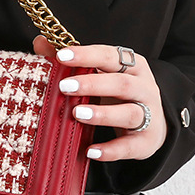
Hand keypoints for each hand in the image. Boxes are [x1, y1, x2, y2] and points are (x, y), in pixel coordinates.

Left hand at [33, 36, 167, 161]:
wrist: (154, 125)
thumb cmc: (120, 95)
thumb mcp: (101, 75)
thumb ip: (72, 60)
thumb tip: (40, 43)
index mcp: (133, 66)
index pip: (110, 56)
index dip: (86, 55)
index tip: (61, 56)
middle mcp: (145, 88)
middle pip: (121, 83)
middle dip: (92, 84)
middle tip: (65, 86)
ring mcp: (149, 115)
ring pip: (129, 113)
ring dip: (103, 114)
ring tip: (78, 114)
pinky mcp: (147, 141)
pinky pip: (130, 146)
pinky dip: (111, 150)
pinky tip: (91, 151)